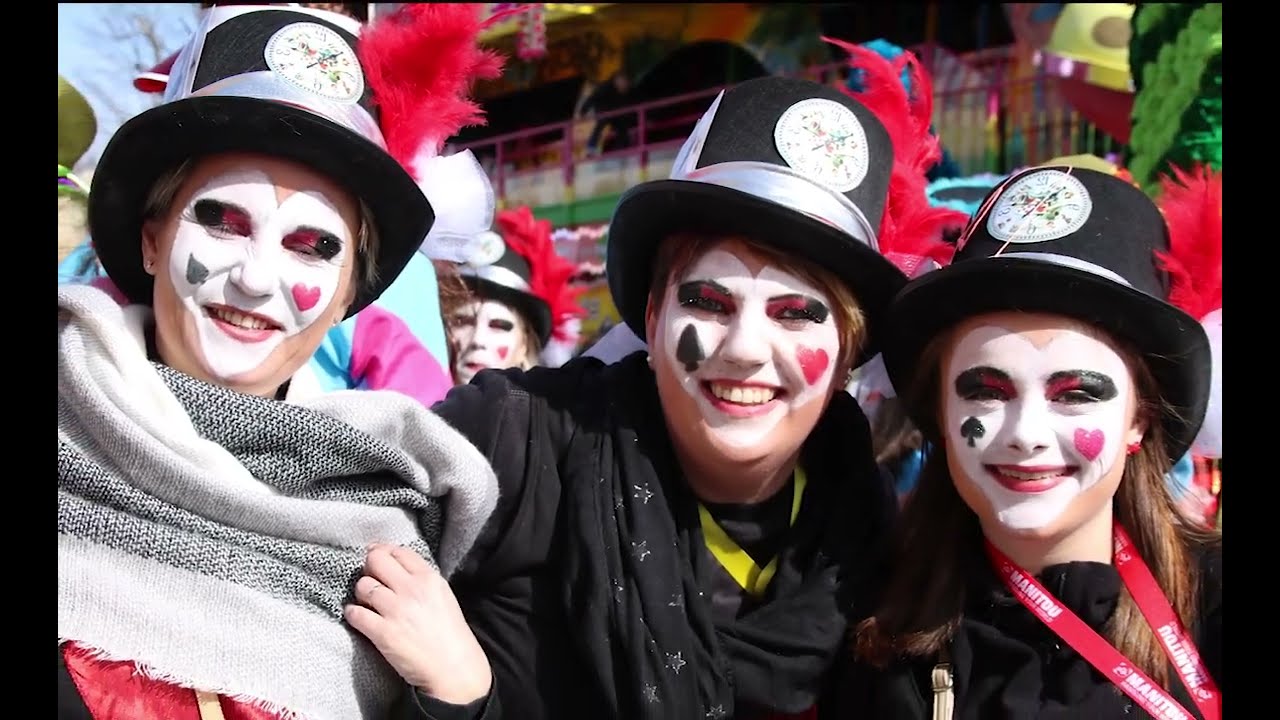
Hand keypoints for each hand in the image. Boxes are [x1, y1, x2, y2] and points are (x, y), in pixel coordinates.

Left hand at [345, 543, 492, 704]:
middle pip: (376, 560)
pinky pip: (355, 613)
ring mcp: (396, 610)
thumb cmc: (449, 634)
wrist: (453, 668)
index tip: (378, 559)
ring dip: (361, 593)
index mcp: (429, 578)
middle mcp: (412, 589)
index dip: (384, 552)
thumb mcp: (443, 596)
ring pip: (363, 585)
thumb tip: (394, 567)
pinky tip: (359, 617)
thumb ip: (421, 579)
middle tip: (370, 578)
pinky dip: (353, 614)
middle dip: (369, 567)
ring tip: (367, 602)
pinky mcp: (382, 632)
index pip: (398, 551)